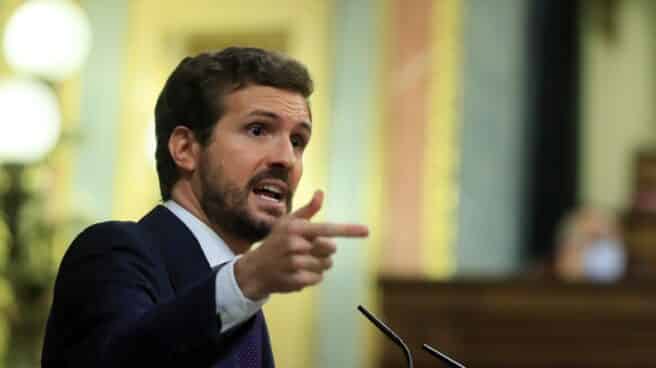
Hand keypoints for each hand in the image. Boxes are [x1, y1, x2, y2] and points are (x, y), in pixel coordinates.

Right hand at [235, 190, 368, 299]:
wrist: (255, 270)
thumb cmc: (276, 242)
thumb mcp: (287, 223)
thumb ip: (307, 210)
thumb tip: (321, 193)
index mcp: (295, 228)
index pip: (327, 228)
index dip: (348, 230)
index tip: (367, 230)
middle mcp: (294, 245)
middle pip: (331, 249)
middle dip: (326, 250)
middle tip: (310, 249)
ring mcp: (294, 264)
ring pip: (326, 265)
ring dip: (319, 264)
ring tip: (302, 262)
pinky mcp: (295, 280)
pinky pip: (318, 278)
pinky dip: (313, 277)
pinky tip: (298, 273)